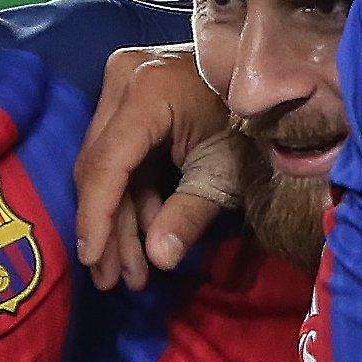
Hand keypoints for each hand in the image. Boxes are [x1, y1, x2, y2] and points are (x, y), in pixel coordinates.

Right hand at [74, 46, 243, 289]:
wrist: (270, 83)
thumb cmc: (250, 123)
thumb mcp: (225, 173)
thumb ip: (189, 215)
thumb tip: (157, 258)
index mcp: (147, 91)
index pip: (106, 163)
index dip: (96, 216)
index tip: (91, 260)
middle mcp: (124, 81)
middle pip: (99, 167)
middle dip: (107, 228)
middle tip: (113, 280)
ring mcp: (124, 85)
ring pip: (105, 166)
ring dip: (118, 220)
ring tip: (131, 273)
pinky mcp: (129, 99)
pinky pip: (120, 156)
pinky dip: (131, 198)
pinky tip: (141, 240)